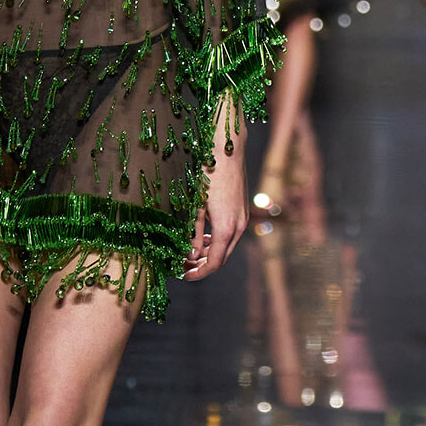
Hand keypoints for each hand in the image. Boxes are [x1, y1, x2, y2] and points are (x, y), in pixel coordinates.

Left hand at [184, 115, 249, 282]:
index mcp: (226, 229)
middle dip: (202, 265)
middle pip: (222, 258)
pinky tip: (202, 237)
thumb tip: (189, 255)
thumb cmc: (208, 175)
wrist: (227, 151)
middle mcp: (238, 227)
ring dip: (209, 253)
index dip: (198, 273)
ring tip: (190, 253)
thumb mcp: (195, 206)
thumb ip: (192, 233)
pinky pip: (230, 235)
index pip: (214, 263)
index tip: (183, 275)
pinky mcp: (242, 212)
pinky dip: (216, 241)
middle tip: (183, 265)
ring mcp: (242, 219)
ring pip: (226, 247)